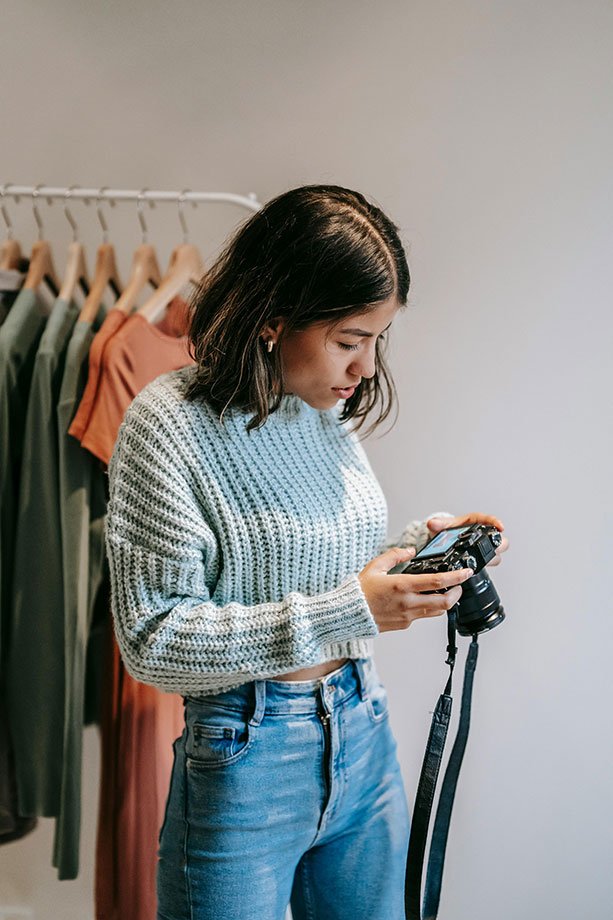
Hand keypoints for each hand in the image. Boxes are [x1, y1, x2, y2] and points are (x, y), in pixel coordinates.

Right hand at [358, 547, 473, 632]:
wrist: (347, 614)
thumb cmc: (360, 591)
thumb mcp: (376, 566)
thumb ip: (395, 555)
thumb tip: (411, 550)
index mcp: (402, 585)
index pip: (437, 582)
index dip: (456, 577)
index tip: (466, 572)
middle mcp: (408, 602)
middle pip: (444, 602)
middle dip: (457, 593)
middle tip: (459, 585)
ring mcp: (407, 616)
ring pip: (437, 611)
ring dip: (445, 601)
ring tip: (444, 591)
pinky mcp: (405, 624)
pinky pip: (423, 616)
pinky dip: (428, 607)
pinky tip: (422, 599)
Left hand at [426, 512, 509, 567]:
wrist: (444, 540)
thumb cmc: (447, 530)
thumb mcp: (442, 526)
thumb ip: (438, 525)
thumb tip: (432, 523)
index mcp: (475, 522)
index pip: (489, 520)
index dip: (496, 523)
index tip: (500, 527)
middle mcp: (483, 534)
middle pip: (501, 540)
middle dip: (499, 545)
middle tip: (493, 549)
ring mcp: (484, 547)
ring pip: (498, 554)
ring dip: (493, 558)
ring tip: (484, 561)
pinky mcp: (482, 557)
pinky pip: (490, 562)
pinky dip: (486, 565)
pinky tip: (478, 568)